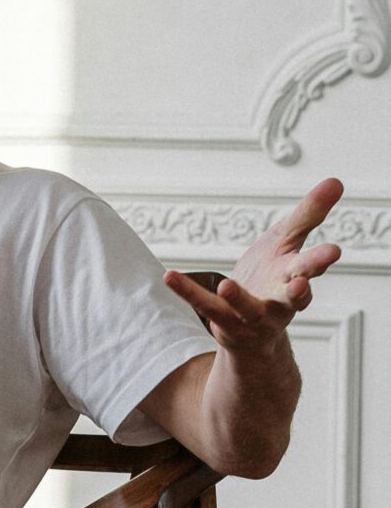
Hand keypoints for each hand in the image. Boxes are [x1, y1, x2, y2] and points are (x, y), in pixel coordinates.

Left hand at [163, 176, 343, 356]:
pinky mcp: (224, 321)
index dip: (321, 260)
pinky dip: (187, 292)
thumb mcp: (287, 241)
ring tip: (227, 285)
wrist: (252, 326)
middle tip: (303, 283)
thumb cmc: (273, 277)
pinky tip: (170, 276)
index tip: (333, 251)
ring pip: (248, 308)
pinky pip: (204, 305)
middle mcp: (279, 302)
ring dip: (239, 299)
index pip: (312, 267)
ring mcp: (252, 316)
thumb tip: (337, 181)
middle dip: (299, 290)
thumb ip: (309, 214)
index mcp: (295, 277)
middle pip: (292, 296)